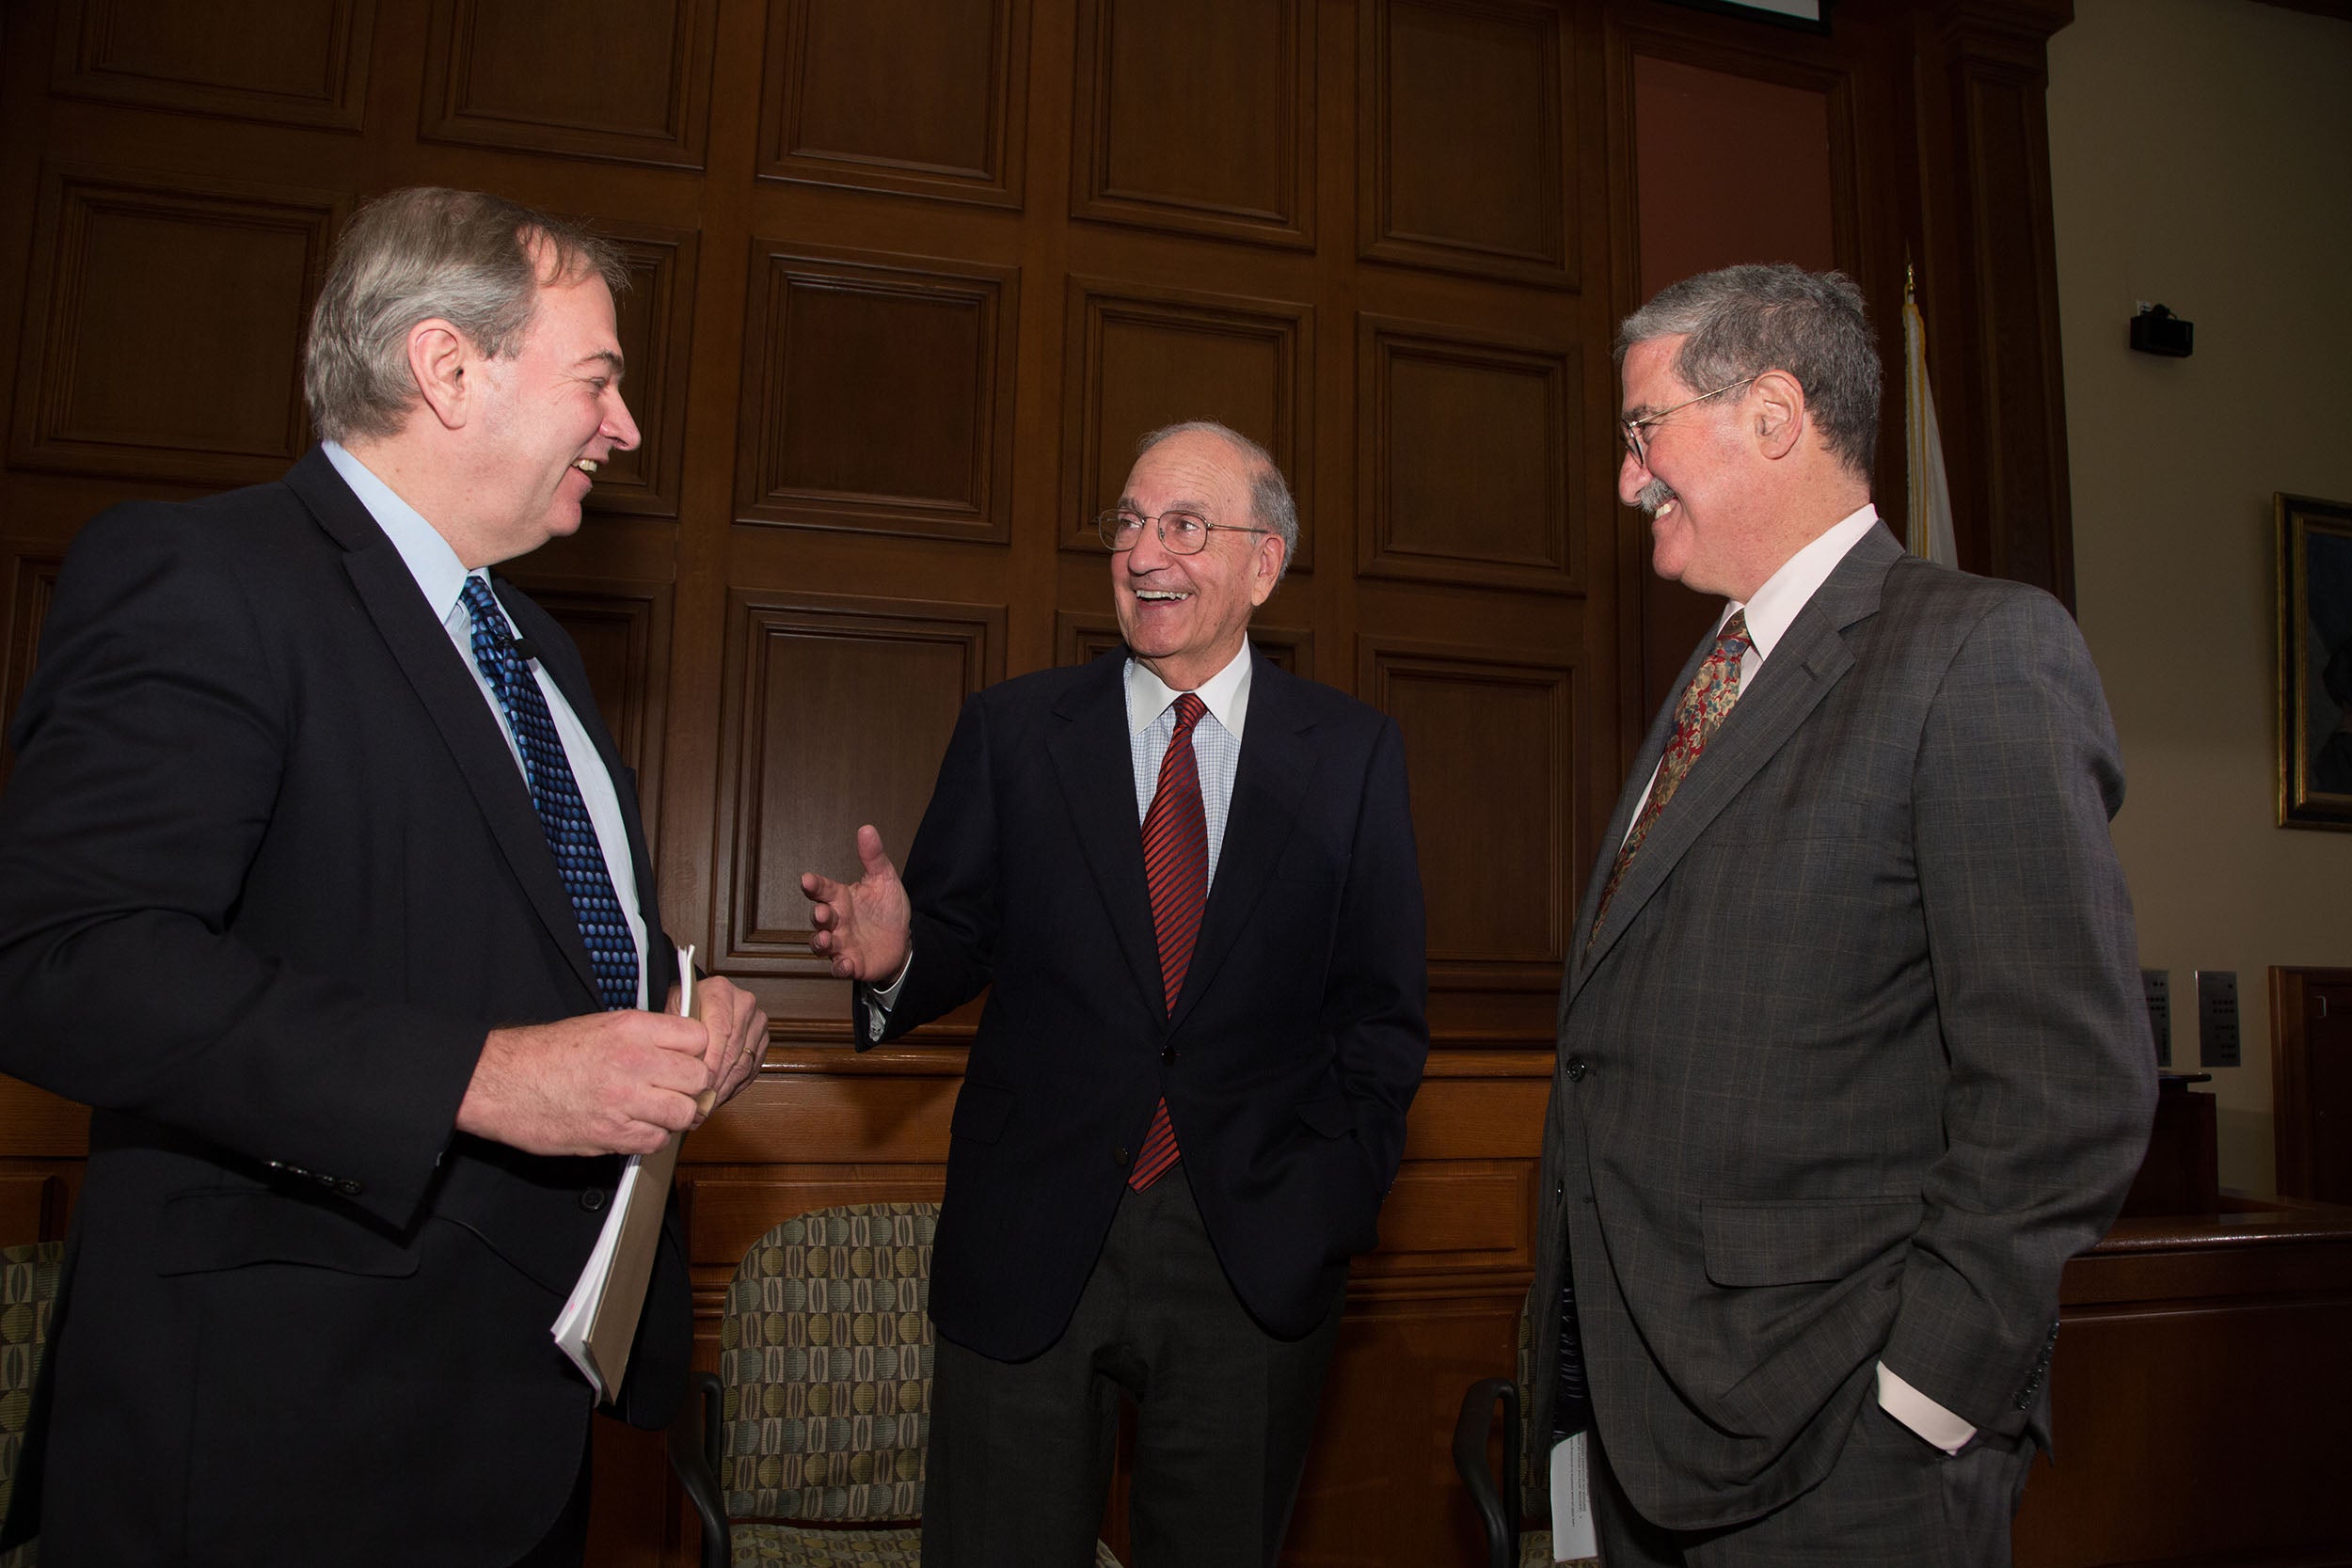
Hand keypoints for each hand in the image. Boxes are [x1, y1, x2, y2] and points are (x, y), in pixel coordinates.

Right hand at [457, 1010, 711, 1156]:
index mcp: (633, 1028)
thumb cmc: (546, 1053)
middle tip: (672, 1091)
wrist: (501, 1081)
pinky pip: (656, 1141)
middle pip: (698, 1079)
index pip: (699, 1039)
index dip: (695, 1053)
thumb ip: (646, 1037)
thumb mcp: (602, 1025)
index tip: (684, 1061)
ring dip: (673, 1116)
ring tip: (652, 1111)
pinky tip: (632, 1127)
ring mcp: (625, 1100)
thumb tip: (681, 1051)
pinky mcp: (611, 1134)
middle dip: (690, 1088)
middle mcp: (635, 1061)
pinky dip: (650, 1138)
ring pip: (684, 1113)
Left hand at [667, 973, 767, 1120]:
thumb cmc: (680, 1009)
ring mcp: (756, 1021)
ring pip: (744, 1063)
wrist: (695, 1004)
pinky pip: (752, 1070)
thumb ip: (676, 1036)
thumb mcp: (669, 1014)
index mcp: (720, 991)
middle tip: (699, 1102)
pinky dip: (734, 1087)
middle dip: (716, 1080)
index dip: (710, 1061)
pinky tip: (718, 1096)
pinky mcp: (762, 1040)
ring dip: (724, 1088)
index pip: (721, 1031)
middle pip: (733, 1050)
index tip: (698, 1083)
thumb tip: (681, 1067)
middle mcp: (743, 1003)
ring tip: (706, 1105)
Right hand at [800, 824, 910, 982]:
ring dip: (821, 943)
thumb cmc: (887, 909)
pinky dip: (840, 967)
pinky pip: (840, 968)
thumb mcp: (884, 880)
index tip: (807, 880)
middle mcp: (836, 921)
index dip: (813, 885)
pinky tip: (845, 964)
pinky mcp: (852, 964)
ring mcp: (841, 944)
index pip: (822, 889)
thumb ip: (874, 857)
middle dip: (818, 916)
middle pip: (819, 918)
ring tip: (827, 940)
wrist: (904, 940)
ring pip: (821, 945)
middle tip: (821, 913)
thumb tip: (867, 829)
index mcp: (841, 898)